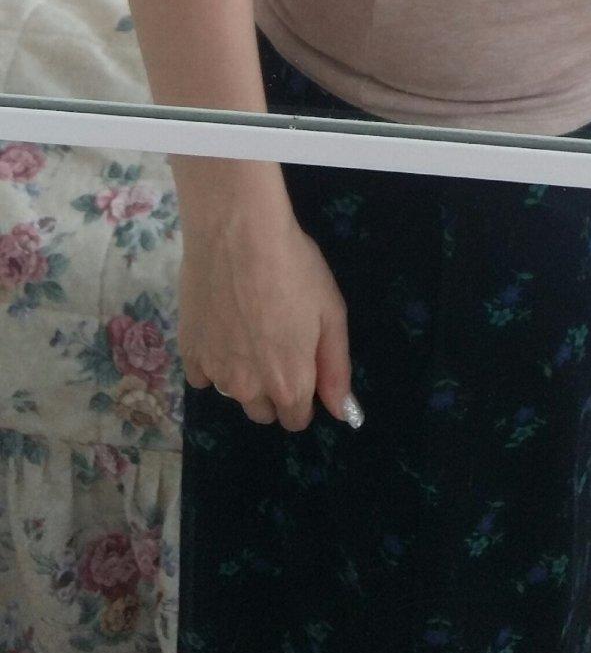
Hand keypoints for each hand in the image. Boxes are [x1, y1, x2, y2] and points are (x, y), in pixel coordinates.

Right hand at [178, 207, 360, 431]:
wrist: (237, 233)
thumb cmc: (293, 269)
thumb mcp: (331, 313)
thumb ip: (336, 368)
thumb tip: (341, 412)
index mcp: (289, 384)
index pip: (296, 419)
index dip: (303, 397)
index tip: (302, 365)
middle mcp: (248, 389)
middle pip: (262, 411)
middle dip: (272, 390)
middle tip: (275, 343)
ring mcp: (214, 371)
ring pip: (232, 392)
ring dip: (242, 375)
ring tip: (247, 328)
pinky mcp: (187, 350)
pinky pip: (202, 373)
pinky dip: (212, 359)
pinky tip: (221, 326)